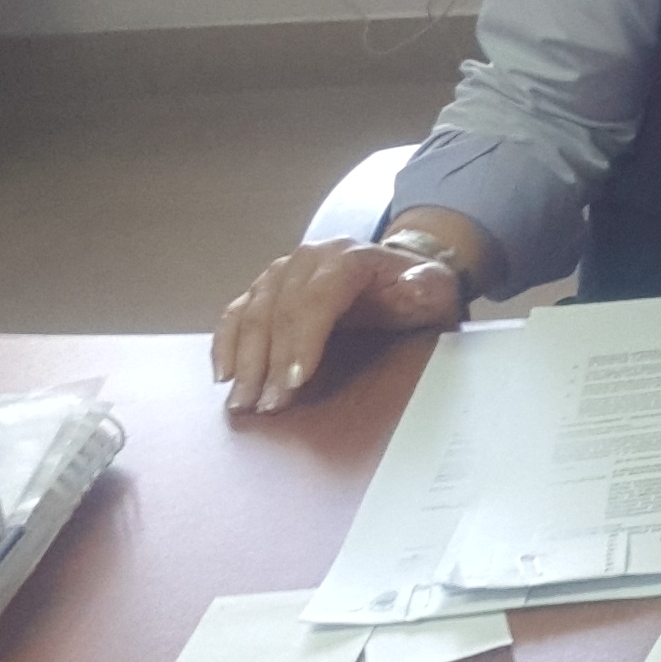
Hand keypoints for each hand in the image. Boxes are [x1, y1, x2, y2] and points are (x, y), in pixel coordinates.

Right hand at [211, 241, 462, 413]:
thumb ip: (426, 286)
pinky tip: (224, 375)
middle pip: (279, 311)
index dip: (303, 341)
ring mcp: (282, 272)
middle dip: (270, 362)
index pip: (316, 299)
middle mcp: (307, 259)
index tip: (295, 380)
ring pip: (252, 313)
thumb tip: (413, 283)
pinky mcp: (266, 289)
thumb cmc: (416, 287)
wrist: (398, 271)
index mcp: (347, 257)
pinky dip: (226, 343)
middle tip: (267, 404)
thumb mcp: (436, 286)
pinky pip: (237, 314)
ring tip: (243, 400)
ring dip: (244, 360)